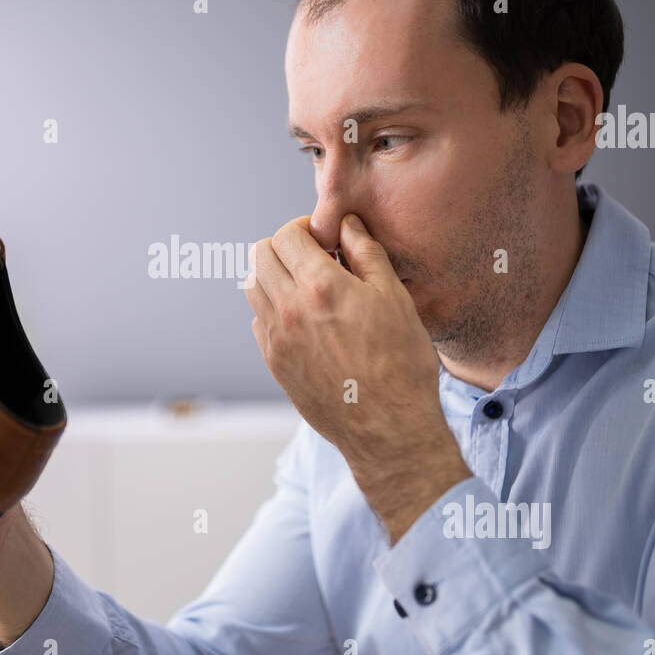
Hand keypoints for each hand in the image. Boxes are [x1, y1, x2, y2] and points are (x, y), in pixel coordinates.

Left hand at [245, 215, 468, 538]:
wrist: (388, 428)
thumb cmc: (401, 364)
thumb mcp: (395, 298)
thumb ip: (366, 254)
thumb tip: (347, 226)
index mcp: (320, 286)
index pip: (287, 234)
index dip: (306, 227)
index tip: (325, 238)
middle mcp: (289, 310)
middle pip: (260, 255)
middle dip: (285, 247)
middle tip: (314, 257)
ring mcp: (277, 339)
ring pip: (252, 287)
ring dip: (274, 276)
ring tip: (308, 287)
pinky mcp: (275, 364)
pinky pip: (259, 322)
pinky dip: (273, 309)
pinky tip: (305, 319)